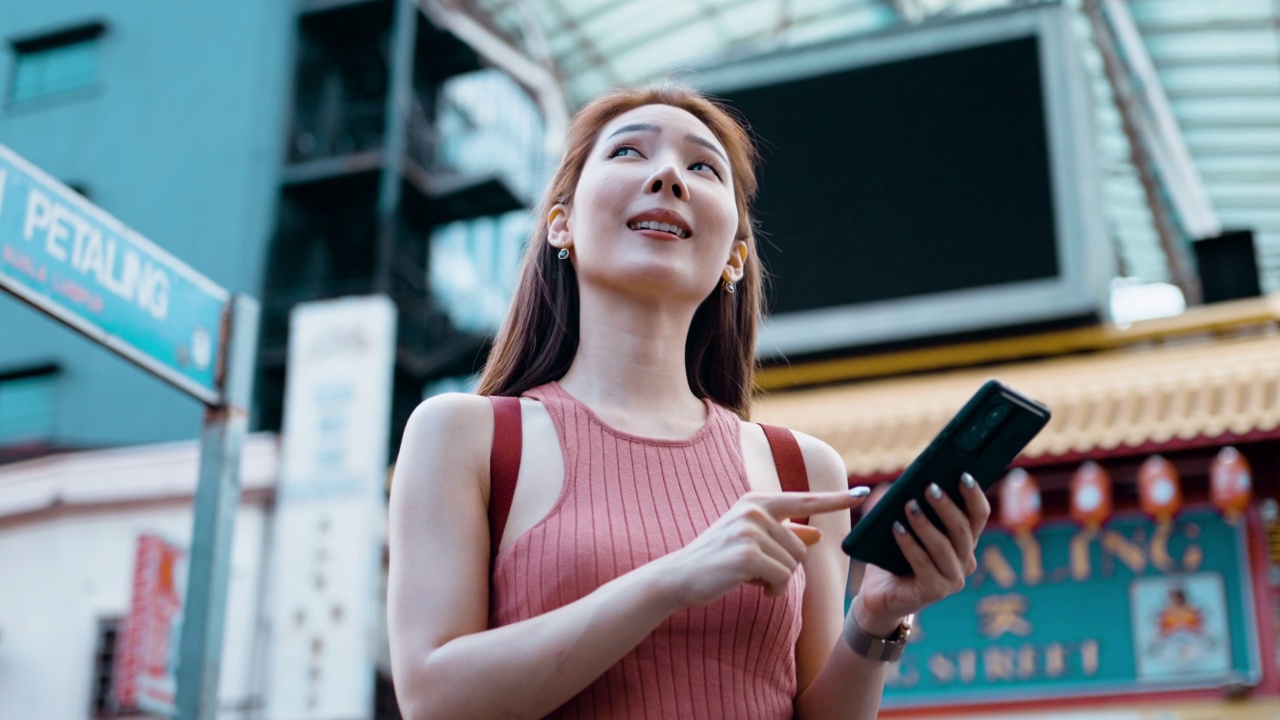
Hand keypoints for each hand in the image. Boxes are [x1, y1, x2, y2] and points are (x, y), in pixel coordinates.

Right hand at [661, 489, 866, 608]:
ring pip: (793, 564)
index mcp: (756, 501)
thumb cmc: (717, 559)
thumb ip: (785, 534)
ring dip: (777, 580)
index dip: (836, 500)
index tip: (863, 494)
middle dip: (785, 567)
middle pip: (801, 547)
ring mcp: (750, 530)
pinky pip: (781, 578)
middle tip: (756, 572)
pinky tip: (751, 587)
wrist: (679, 576)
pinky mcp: (748, 554)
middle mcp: (754, 510)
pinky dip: (772, 590)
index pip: (805, 500)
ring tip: (749, 577)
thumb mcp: (752, 541)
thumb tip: (817, 533)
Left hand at [855, 474, 990, 634]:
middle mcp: (965, 561)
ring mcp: (953, 579)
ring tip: (909, 505)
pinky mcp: (935, 592)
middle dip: (946, 506)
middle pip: (963, 530)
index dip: (974, 495)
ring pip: (944, 547)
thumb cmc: (893, 555)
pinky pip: (923, 565)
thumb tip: (908, 481)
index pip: (978, 515)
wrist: (880, 594)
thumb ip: (910, 505)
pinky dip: (910, 545)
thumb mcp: (903, 525)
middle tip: (929, 487)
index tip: (963, 474)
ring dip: (926, 524)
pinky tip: (897, 529)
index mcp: (964, 541)